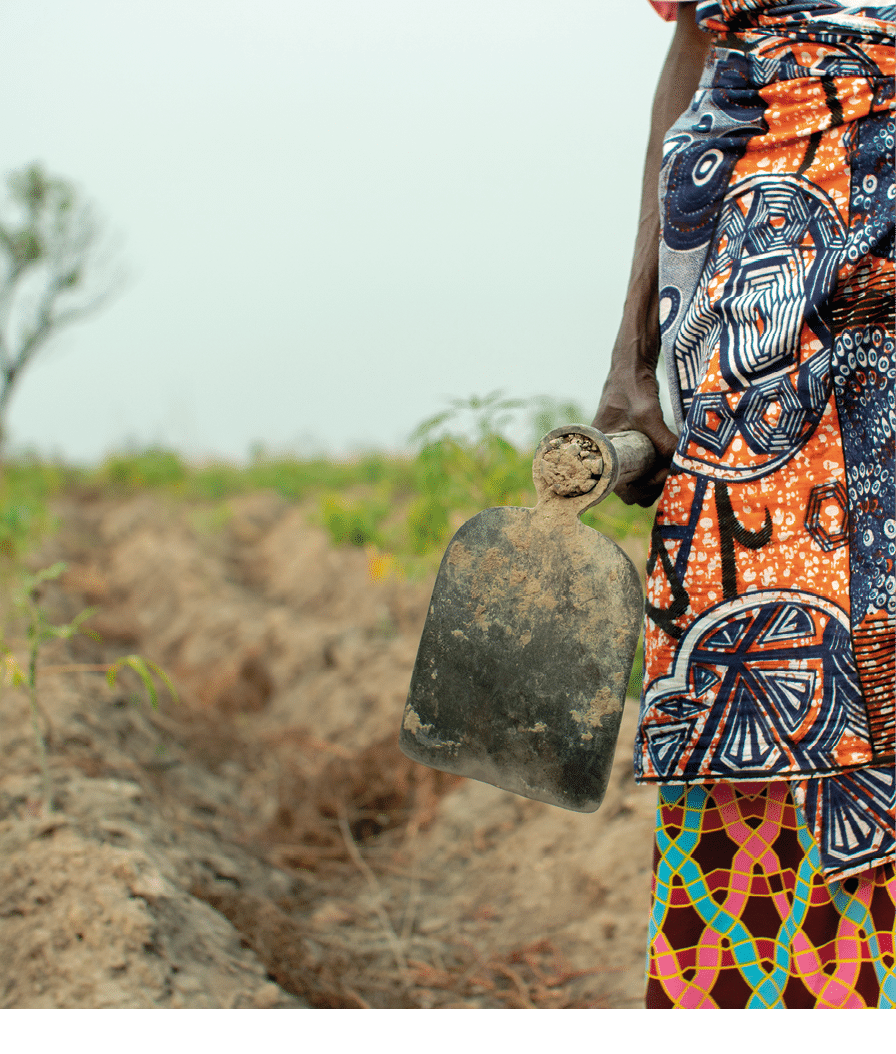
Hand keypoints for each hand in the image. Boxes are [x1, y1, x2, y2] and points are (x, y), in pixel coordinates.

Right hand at [593, 361, 677, 506]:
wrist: (631, 366)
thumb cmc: (632, 387)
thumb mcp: (648, 415)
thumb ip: (663, 439)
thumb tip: (679, 462)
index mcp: (601, 451)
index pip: (616, 487)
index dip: (639, 488)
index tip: (660, 474)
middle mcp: (607, 454)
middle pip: (627, 488)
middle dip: (648, 486)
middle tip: (668, 472)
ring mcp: (619, 450)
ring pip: (636, 479)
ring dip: (652, 478)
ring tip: (669, 466)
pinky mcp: (629, 444)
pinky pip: (640, 466)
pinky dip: (653, 468)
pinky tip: (666, 460)